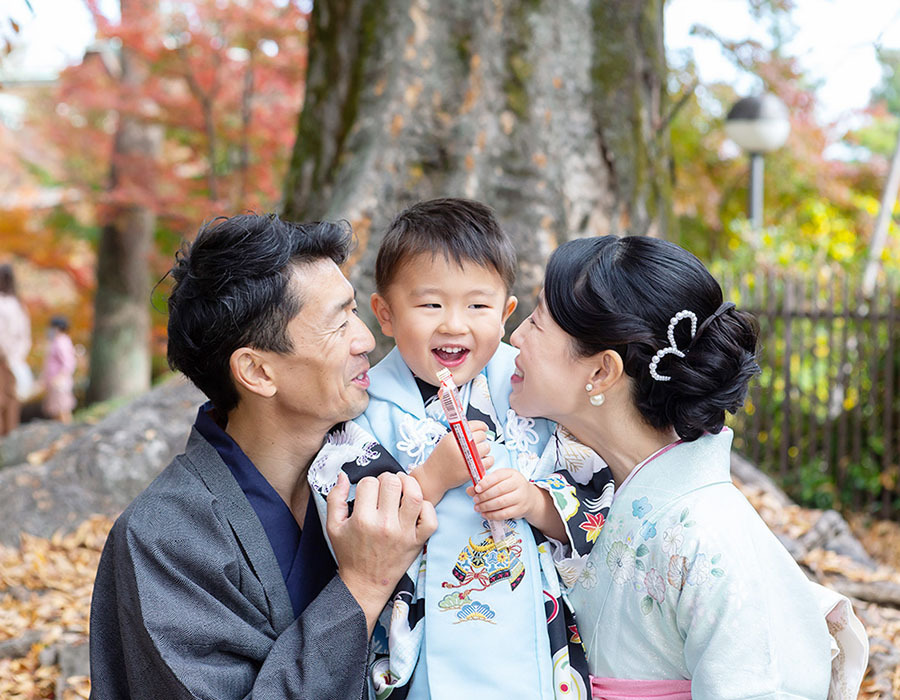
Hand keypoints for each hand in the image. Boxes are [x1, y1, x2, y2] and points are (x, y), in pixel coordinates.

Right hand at [327, 471, 436, 633]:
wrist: (365, 583)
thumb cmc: (349, 553)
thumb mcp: (333, 526)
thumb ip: (334, 498)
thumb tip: (343, 475)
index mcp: (362, 519)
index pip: (369, 483)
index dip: (368, 482)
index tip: (368, 491)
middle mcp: (384, 525)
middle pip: (393, 483)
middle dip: (388, 478)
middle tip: (386, 486)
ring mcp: (404, 533)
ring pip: (415, 495)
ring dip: (410, 484)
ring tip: (403, 487)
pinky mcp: (418, 542)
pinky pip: (430, 518)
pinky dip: (427, 508)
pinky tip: (415, 507)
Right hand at [412, 420, 491, 503]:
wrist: (433, 477)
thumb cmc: (439, 459)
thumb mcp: (446, 441)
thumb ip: (459, 434)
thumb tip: (475, 428)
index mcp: (454, 437)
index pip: (474, 425)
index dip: (482, 426)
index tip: (484, 428)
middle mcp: (461, 445)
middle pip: (482, 435)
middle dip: (482, 439)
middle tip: (477, 443)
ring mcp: (468, 457)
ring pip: (487, 447)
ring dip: (485, 449)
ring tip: (477, 454)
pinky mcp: (473, 469)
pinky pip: (489, 461)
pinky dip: (488, 460)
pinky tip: (481, 461)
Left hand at [467, 467, 538, 521]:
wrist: (529, 498)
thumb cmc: (510, 487)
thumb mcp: (499, 481)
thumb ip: (484, 484)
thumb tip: (469, 490)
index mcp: (512, 473)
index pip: (498, 476)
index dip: (486, 483)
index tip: (476, 489)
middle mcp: (518, 484)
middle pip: (499, 490)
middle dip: (484, 496)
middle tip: (475, 500)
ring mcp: (521, 497)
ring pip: (501, 502)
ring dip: (486, 506)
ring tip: (477, 508)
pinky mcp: (520, 509)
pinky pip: (504, 514)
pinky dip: (492, 515)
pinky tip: (485, 514)